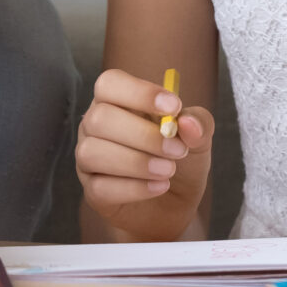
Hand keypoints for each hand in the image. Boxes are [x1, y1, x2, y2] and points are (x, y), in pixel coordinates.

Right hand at [77, 67, 214, 238]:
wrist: (176, 202)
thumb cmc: (179, 158)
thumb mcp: (197, 137)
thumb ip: (198, 123)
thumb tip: (188, 122)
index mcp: (116, 100)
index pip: (111, 83)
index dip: (140, 93)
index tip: (174, 106)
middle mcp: (95, 125)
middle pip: (100, 118)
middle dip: (143, 135)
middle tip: (177, 150)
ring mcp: (88, 158)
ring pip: (93, 153)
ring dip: (136, 162)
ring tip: (168, 171)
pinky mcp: (92, 191)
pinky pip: (101, 187)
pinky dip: (134, 188)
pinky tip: (159, 187)